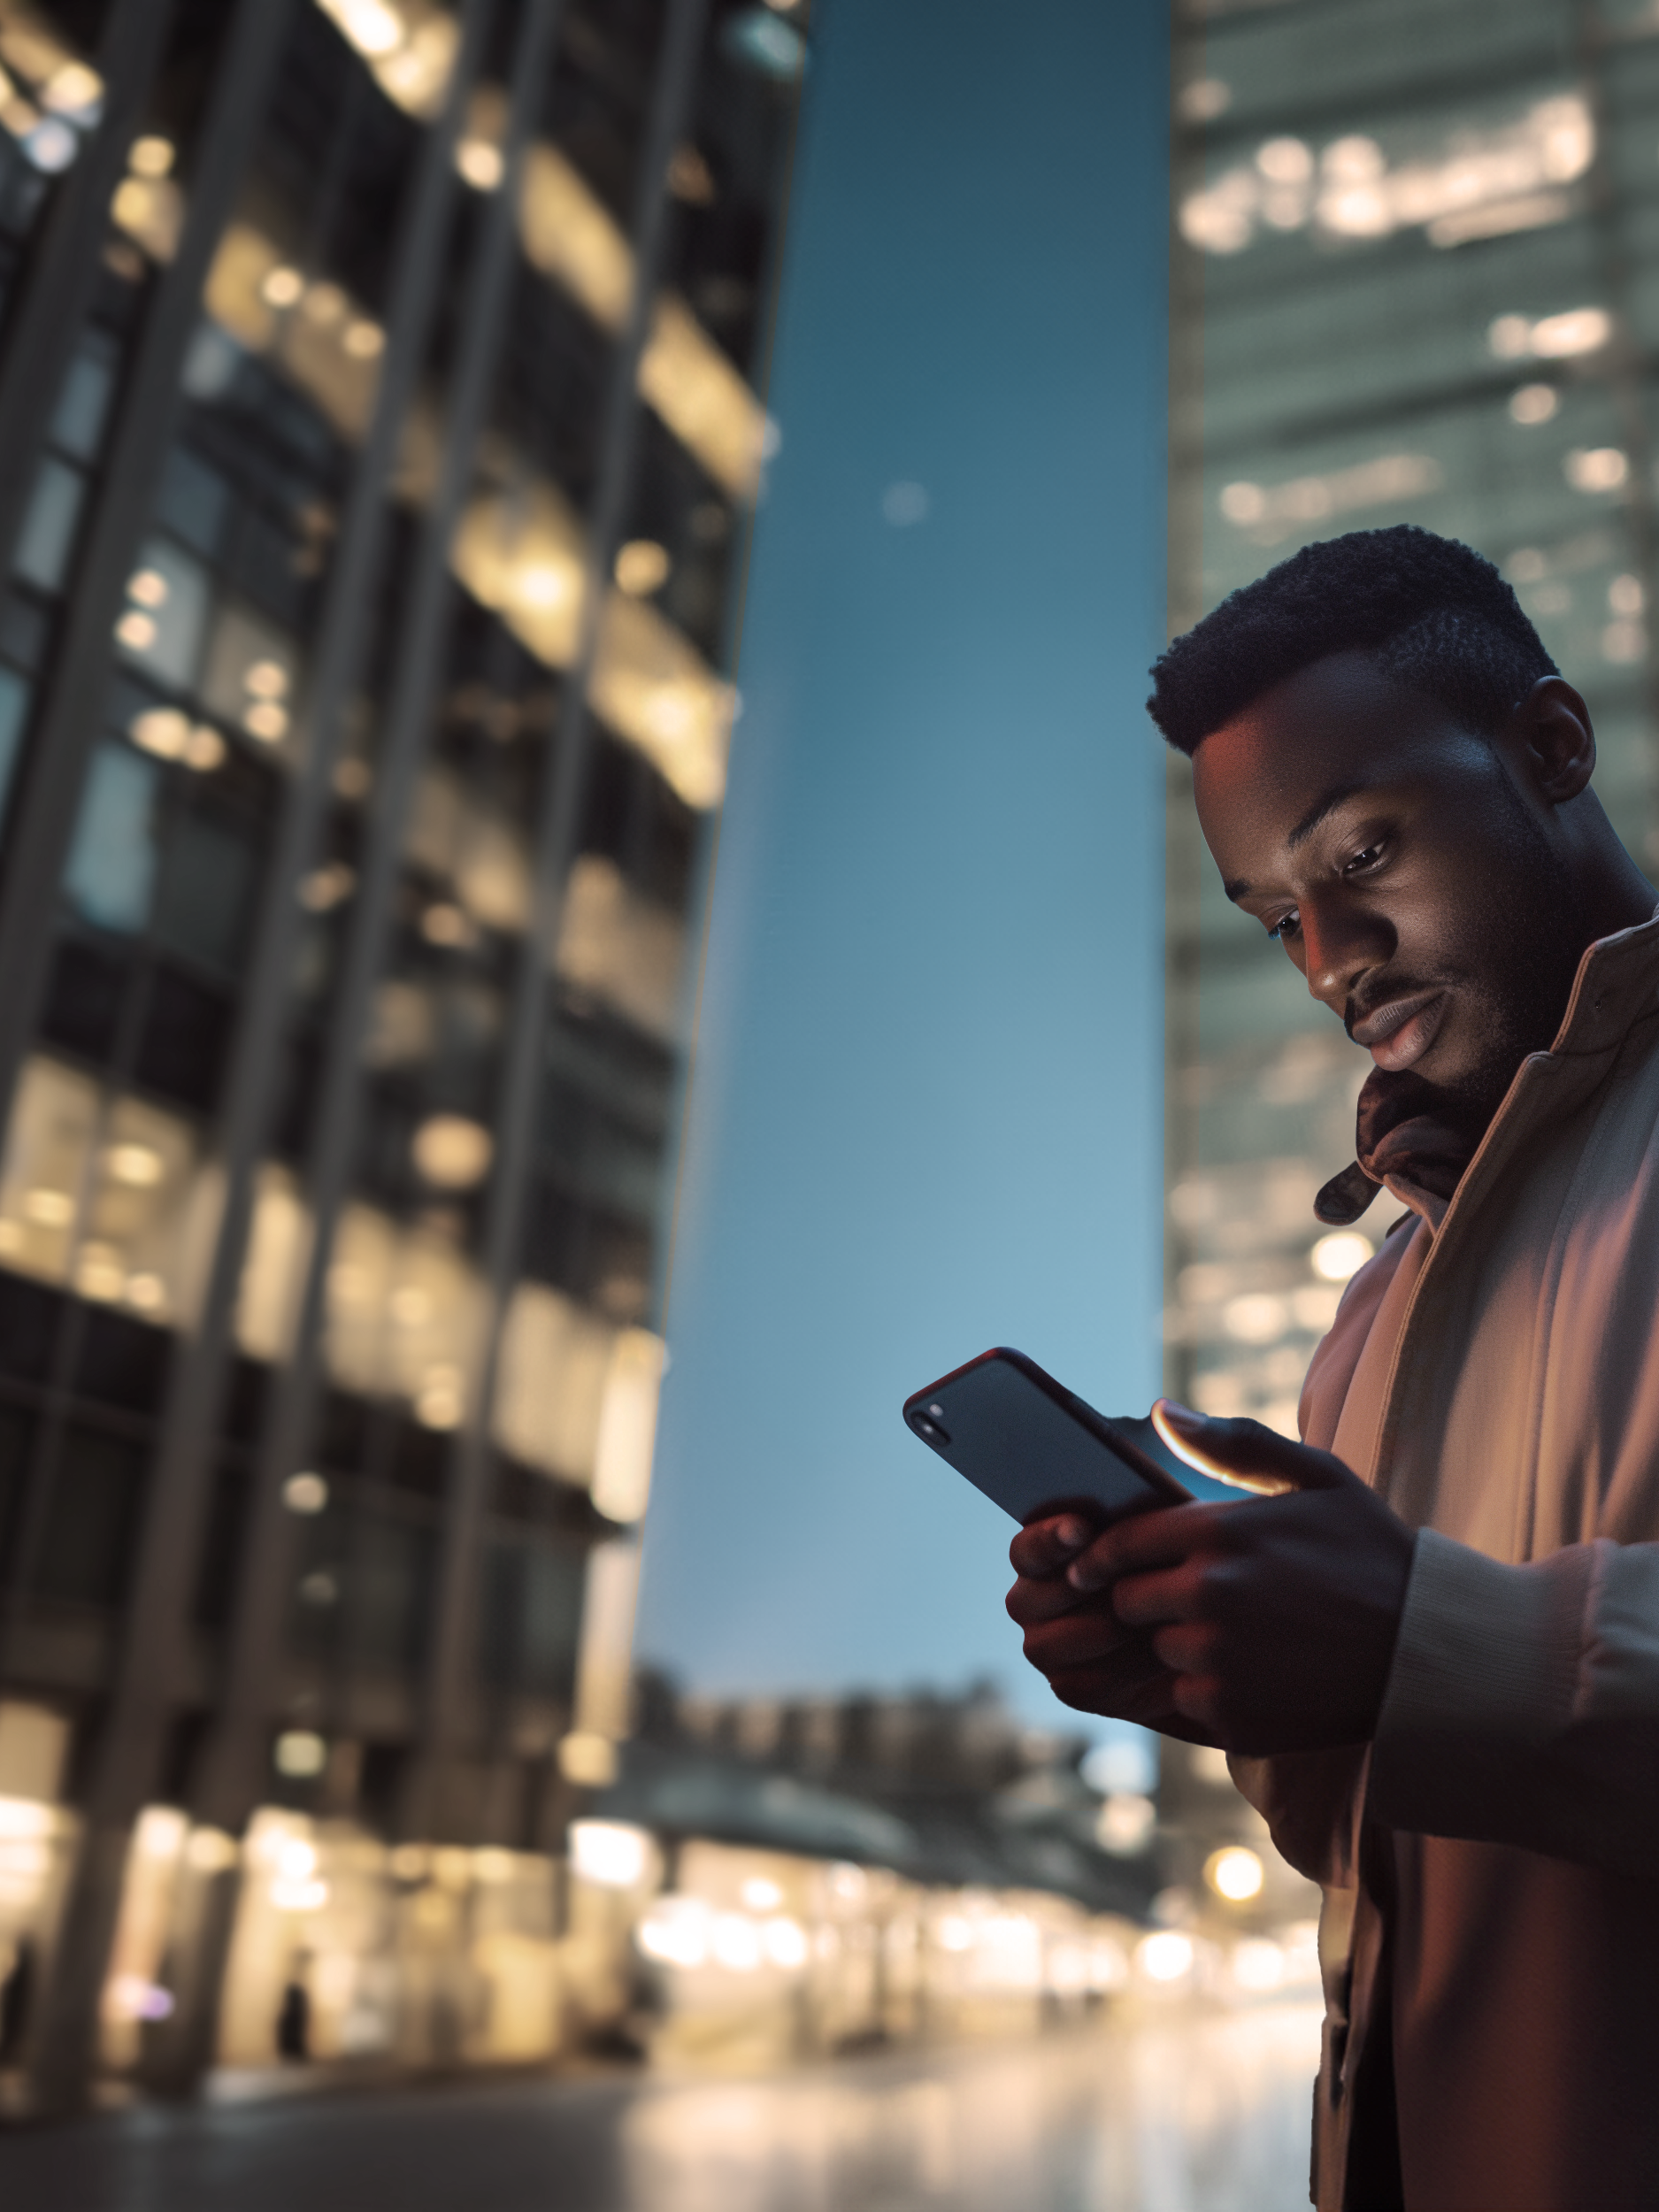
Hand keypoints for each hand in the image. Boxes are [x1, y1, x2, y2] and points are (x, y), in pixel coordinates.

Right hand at [1006, 1509, 1223, 1744]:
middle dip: (1074, 1594)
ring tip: (1154, 1620)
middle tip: (1122, 1587)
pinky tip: (1162, 1656)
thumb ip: (1127, 1519)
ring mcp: (1046, 1647)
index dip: (1048, 1539)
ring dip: (1102, 1633)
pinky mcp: (1072, 1687)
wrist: (1210, 1626)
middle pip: (1025, 1602)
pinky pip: (1081, 1686)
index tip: (1083, 1530)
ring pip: (1046, 1647)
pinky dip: (1122, 1672)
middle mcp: (1032, 1602)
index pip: (1026, 1548)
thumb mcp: (1159, 1532)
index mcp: (1040, 1557)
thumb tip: (1106, 1509)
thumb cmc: (1177, 1563)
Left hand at [1008, 1409, 1416, 1753]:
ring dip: (1179, 1646)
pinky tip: (1256, 1674)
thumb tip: (1161, 1411)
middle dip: (1146, 1598)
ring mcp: (1219, 1660)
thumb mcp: (1319, 1478)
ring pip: (1158, 1651)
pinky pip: (1187, 1700)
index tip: (1094, 1564)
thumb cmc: (1373, 1554)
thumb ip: (1234, 1444)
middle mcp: (1209, 1596)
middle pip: (1127, 1602)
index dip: (1101, 1555)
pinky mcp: (1233, 1714)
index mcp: (1219, 1533)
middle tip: (1188, 1599)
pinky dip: (1209, 1690)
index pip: (1120, 1543)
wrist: (1431, 1651)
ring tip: (1236, 1637)